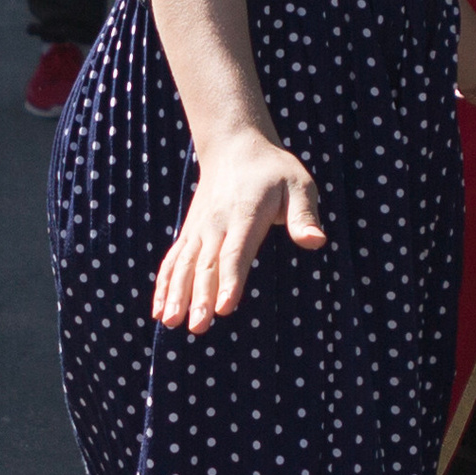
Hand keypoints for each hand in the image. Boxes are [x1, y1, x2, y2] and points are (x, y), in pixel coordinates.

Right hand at [151, 129, 324, 334]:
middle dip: (200, 297)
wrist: (235, 147)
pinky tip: (159, 311)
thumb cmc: (274, 171)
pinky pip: (173, 260)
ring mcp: (199, 229)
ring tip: (169, 323)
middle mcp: (217, 224)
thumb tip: (316, 242)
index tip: (225, 308)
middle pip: (207, 264)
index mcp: (246, 215)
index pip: (236, 252)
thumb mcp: (299, 185)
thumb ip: (304, 215)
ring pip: (183, 264)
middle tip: (198, 327)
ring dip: (175, 294)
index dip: (231, 280)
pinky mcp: (190, 233)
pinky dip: (163, 284)